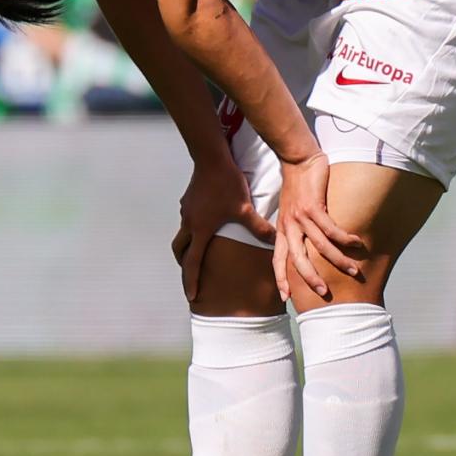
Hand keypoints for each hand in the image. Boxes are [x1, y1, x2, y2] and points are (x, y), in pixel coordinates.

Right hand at [171, 153, 272, 300]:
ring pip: (182, 234)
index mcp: (201, 231)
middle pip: (179, 251)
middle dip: (184, 265)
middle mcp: (189, 223)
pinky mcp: (188, 201)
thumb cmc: (227, 184)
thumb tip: (276, 242)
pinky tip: (206, 224)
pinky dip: (193, 229)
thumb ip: (259, 227)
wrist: (211, 158)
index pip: (192, 263)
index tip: (192, 297)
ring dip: (187, 246)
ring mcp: (186, 211)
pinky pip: (188, 220)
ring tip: (198, 252)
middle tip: (191, 276)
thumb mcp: (246, 208)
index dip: (192, 282)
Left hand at [273, 152, 365, 301]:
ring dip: (338, 260)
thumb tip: (304, 245)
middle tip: (324, 293)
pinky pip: (331, 228)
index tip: (286, 298)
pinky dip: (345, 238)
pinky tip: (357, 243)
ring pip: (321, 246)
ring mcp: (301, 217)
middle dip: (311, 279)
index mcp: (283, 229)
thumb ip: (295, 229)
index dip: (281, 278)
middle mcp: (290, 226)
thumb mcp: (290, 211)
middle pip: (298, 260)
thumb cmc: (297, 186)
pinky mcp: (314, 206)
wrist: (298, 160)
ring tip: (354, 270)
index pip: (278, 259)